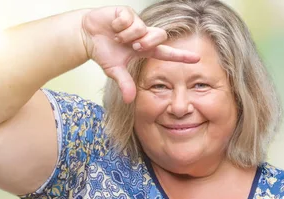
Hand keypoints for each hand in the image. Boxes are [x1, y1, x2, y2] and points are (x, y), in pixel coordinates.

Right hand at [81, 6, 199, 102]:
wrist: (87, 35)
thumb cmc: (104, 52)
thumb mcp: (114, 70)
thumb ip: (125, 83)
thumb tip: (129, 100)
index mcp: (145, 49)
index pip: (167, 53)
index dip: (181, 56)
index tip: (197, 58)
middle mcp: (144, 34)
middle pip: (160, 36)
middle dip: (148, 42)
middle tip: (134, 46)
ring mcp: (137, 22)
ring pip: (142, 28)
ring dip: (128, 34)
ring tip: (117, 37)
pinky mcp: (127, 12)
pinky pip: (129, 18)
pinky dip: (119, 24)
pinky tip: (113, 26)